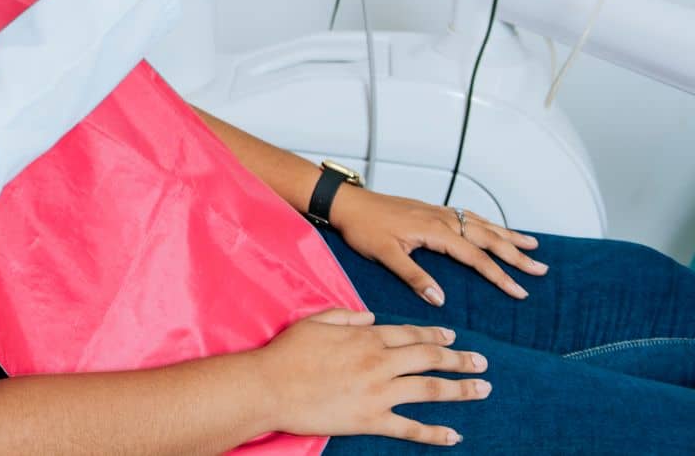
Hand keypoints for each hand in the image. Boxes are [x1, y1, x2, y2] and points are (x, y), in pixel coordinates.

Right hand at [256, 308, 489, 445]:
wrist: (270, 386)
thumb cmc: (287, 352)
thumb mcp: (315, 321)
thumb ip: (346, 316)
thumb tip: (372, 318)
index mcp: (365, 337)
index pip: (410, 334)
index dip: (433, 334)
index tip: (451, 335)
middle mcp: (379, 362)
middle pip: (428, 358)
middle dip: (458, 359)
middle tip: (482, 362)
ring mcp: (378, 392)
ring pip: (429, 389)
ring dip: (460, 389)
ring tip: (482, 388)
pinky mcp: (371, 420)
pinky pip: (410, 428)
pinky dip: (434, 433)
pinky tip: (454, 435)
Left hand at [329, 187, 547, 305]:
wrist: (346, 202)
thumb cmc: (363, 228)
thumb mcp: (386, 255)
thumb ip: (415, 277)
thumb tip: (441, 300)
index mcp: (435, 231)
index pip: (476, 257)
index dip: (500, 275)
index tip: (520, 291)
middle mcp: (441, 218)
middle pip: (487, 237)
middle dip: (516, 254)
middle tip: (541, 269)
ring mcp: (437, 211)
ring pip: (481, 223)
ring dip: (507, 235)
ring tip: (532, 244)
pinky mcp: (430, 209)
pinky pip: (467, 215)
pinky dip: (486, 222)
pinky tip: (493, 228)